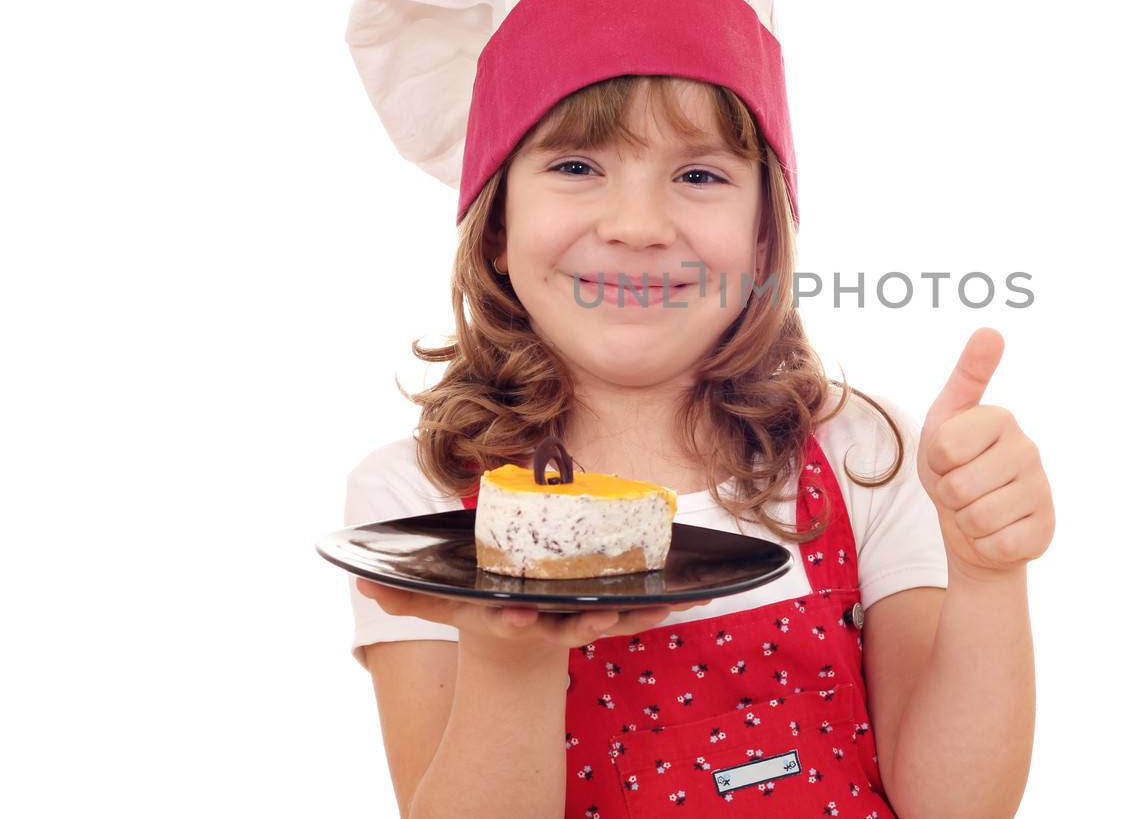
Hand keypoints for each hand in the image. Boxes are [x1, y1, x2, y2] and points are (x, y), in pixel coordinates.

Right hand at [355, 577, 712, 653]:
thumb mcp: (445, 606)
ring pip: (614, 618)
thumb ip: (405, 594)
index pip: (510, 618)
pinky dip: (665, 604)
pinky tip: (701, 592)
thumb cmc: (483, 609)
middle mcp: (548, 623)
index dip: (514, 617)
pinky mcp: (607, 614)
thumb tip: (358, 576)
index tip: (517, 613)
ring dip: (641, 613)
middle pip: (569, 624)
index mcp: (510, 617)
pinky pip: (640, 610)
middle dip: (586, 620)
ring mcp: (580, 622)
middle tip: (604, 614)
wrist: (519, 643)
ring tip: (671, 601)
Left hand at [918, 327, 1054, 579]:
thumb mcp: (946, 421)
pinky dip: (985, 545)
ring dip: (966, 522)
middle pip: (959, 486)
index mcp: (1000, 418)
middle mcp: (1028, 448)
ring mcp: (1041, 489)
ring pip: (977, 518)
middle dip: (949, 496)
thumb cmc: (955, 470)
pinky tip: (997, 532)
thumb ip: (967, 376)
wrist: (974, 530)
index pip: (944, 447)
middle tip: (962, 490)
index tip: (949, 459)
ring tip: (977, 510)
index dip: (935, 462)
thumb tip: (991, 330)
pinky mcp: (1045, 528)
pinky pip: (997, 545)